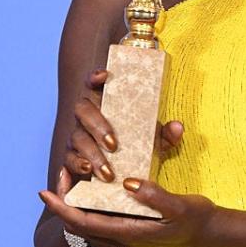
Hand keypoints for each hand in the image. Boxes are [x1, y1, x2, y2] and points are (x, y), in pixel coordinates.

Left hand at [40, 167, 217, 246]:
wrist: (209, 233)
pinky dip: (90, 203)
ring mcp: (126, 233)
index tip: (45, 192)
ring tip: (72, 176)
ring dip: (75, 203)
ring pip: (89, 222)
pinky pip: (101, 218)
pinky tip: (94, 184)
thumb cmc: (195, 219)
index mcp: (129, 232)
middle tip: (61, 174)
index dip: (62, 208)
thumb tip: (129, 183)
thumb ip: (154, 196)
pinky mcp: (132, 226)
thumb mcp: (179, 206)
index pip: (84, 223)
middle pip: (79, 224)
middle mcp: (122, 236)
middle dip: (63, 202)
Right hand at [65, 68, 184, 182]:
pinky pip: (67, 158)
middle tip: (114, 145)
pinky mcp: (71, 155)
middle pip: (82, 110)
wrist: (122, 169)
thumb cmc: (135, 144)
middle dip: (97, 126)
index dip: (95, 76)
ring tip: (107, 172)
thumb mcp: (151, 139)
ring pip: (77, 137)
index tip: (105, 74)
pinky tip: (86, 170)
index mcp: (103, 101)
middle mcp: (86, 114)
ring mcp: (77, 134)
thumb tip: (177, 127)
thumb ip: (164, 134)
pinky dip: (75, 164)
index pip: (94, 83)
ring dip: (91, 153)